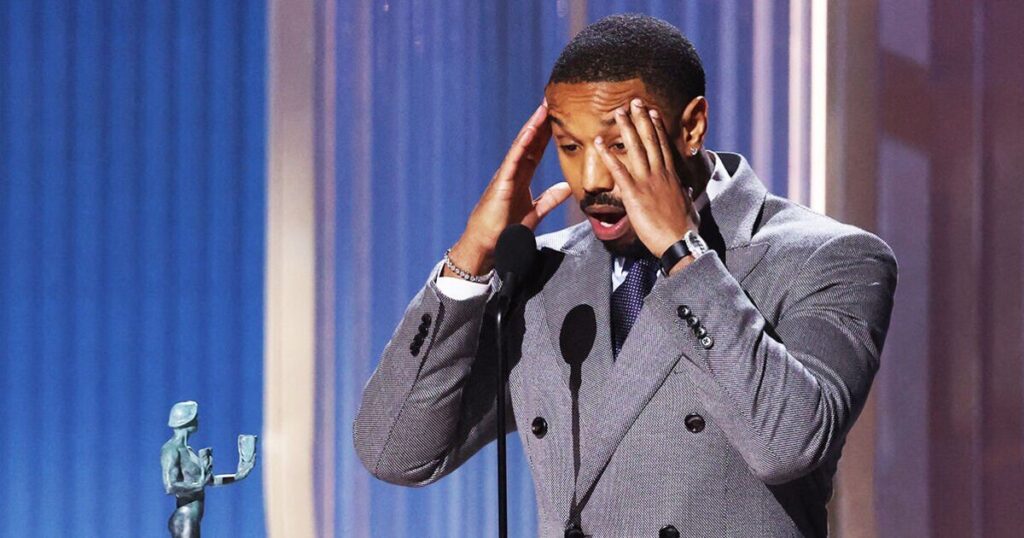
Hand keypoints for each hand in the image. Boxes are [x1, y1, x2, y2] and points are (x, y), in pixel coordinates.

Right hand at [446, 101, 571, 275]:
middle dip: (541, 122)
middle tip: (552, 100)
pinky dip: (522, 143)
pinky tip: (531, 130)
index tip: (559, 116)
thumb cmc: (506, 230)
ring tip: (544, 107)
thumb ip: (550, 199)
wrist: (487, 245)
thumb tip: (567, 187)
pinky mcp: (501, 182)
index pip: (537, 149)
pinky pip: (513, 158)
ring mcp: (506, 174)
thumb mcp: (535, 212)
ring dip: (533, 125)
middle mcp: (513, 171)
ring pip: (521, 145)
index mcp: (521, 177)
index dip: (547, 133)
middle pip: (530, 141)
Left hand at [594, 98, 698, 260]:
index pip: (662, 146)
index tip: (652, 112)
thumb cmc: (684, 228)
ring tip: (617, 111)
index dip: (656, 127)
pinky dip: (608, 155)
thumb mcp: (687, 205)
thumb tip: (686, 190)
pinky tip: (598, 143)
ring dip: (626, 128)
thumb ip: (682, 194)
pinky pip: (619, 171)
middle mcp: (660, 173)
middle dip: (642, 119)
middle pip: (650, 140)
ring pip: (636, 149)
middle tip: (634, 101)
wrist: (680, 242)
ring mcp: (648, 182)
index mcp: (671, 176)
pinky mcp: (635, 194)